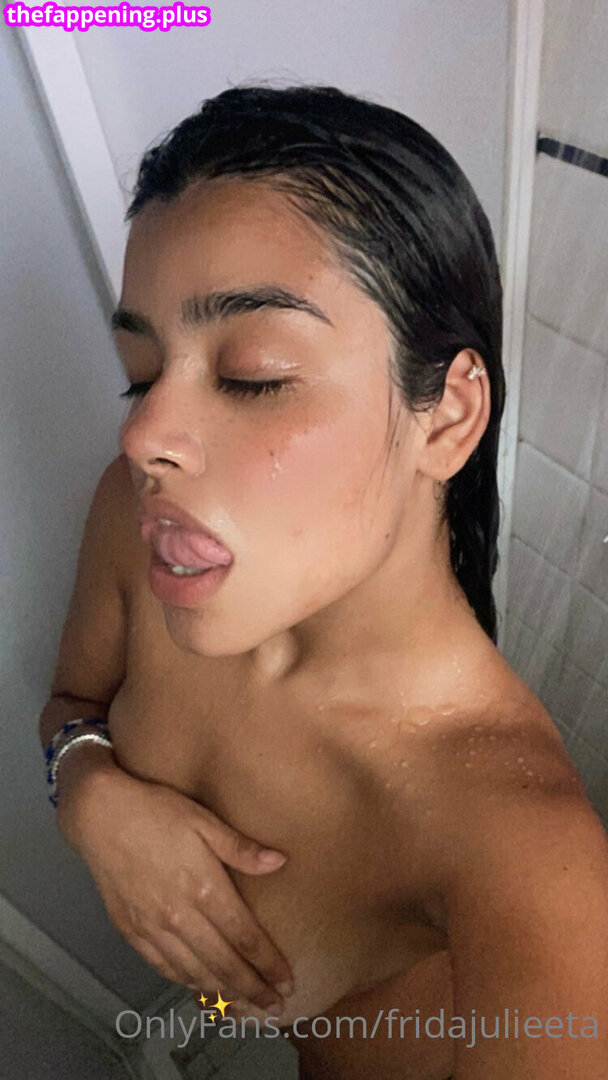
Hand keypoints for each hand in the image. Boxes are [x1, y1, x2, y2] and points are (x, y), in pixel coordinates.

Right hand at [62, 762, 293, 1010]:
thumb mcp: (204, 821)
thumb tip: (279, 861)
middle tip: (275, 1008)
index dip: (268, 964)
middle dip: (252, 990)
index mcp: (203, 887)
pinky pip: (164, 967)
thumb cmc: (155, 811)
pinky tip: (201, 989)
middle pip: (223, 964)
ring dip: (223, 995)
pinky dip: (187, 983)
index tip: (286, 982)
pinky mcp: (131, 931)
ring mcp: (153, 927)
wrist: (100, 815)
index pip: (245, 937)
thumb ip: (241, 848)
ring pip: (194, 973)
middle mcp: (179, 916)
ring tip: (246, 1009)